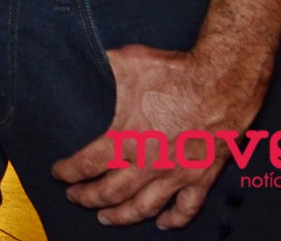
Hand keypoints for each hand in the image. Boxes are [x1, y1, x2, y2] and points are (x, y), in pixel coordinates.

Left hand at [52, 43, 261, 228]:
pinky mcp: (203, 176)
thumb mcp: (129, 61)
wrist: (223, 80)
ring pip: (144, 207)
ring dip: (122, 216)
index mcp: (126, 138)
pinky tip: (162, 223)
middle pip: (110, 192)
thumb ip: (105, 65)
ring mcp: (177, 173)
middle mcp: (149, 163)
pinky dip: (173, 220)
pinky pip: (187, 208)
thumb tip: (88, 56)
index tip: (57, 173)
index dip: (68, 172)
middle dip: (88, 197)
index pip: (87, 164)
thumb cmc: (175, 70)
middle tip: (75, 197)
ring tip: (106, 218)